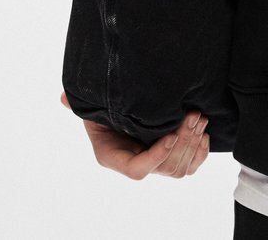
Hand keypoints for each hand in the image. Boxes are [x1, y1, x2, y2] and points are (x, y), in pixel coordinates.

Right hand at [60, 91, 209, 178]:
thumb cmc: (104, 104)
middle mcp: (136, 162)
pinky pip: (191, 165)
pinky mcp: (172, 156)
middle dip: (182, 142)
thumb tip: (64, 98)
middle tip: (192, 115)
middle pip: (164, 168)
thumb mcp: (92, 104)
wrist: (121, 103)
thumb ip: (78, 103)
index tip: (169, 135)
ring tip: (198, 116)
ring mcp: (155, 162)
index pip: (137, 170)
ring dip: (192, 142)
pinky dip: (200, 151)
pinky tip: (203, 131)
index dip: (155, 156)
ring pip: (179, 167)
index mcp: (114, 156)